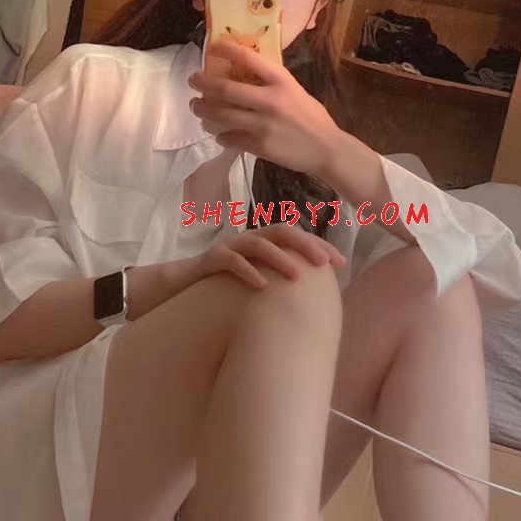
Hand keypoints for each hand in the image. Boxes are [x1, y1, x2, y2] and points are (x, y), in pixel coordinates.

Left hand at [188, 41, 340, 178]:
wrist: (326, 149)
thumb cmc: (312, 117)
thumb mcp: (295, 91)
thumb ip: (272, 84)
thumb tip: (245, 75)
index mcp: (281, 81)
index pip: (248, 58)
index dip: (226, 49)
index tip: (212, 45)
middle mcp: (270, 100)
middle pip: (225, 89)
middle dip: (203, 84)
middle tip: (193, 81)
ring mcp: (263, 125)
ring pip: (221, 115)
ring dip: (203, 110)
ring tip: (197, 107)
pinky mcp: (259, 146)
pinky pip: (229, 138)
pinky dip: (220, 136)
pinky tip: (219, 133)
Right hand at [192, 223, 345, 289]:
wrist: (180, 283)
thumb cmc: (222, 284)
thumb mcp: (255, 277)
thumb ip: (277, 275)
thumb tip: (310, 289)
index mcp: (262, 241)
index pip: (296, 235)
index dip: (319, 245)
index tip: (340, 262)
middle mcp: (248, 238)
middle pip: (281, 232)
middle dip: (306, 246)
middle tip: (324, 265)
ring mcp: (229, 245)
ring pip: (259, 244)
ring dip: (281, 259)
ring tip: (298, 276)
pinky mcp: (211, 259)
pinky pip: (232, 261)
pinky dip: (249, 272)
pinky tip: (262, 286)